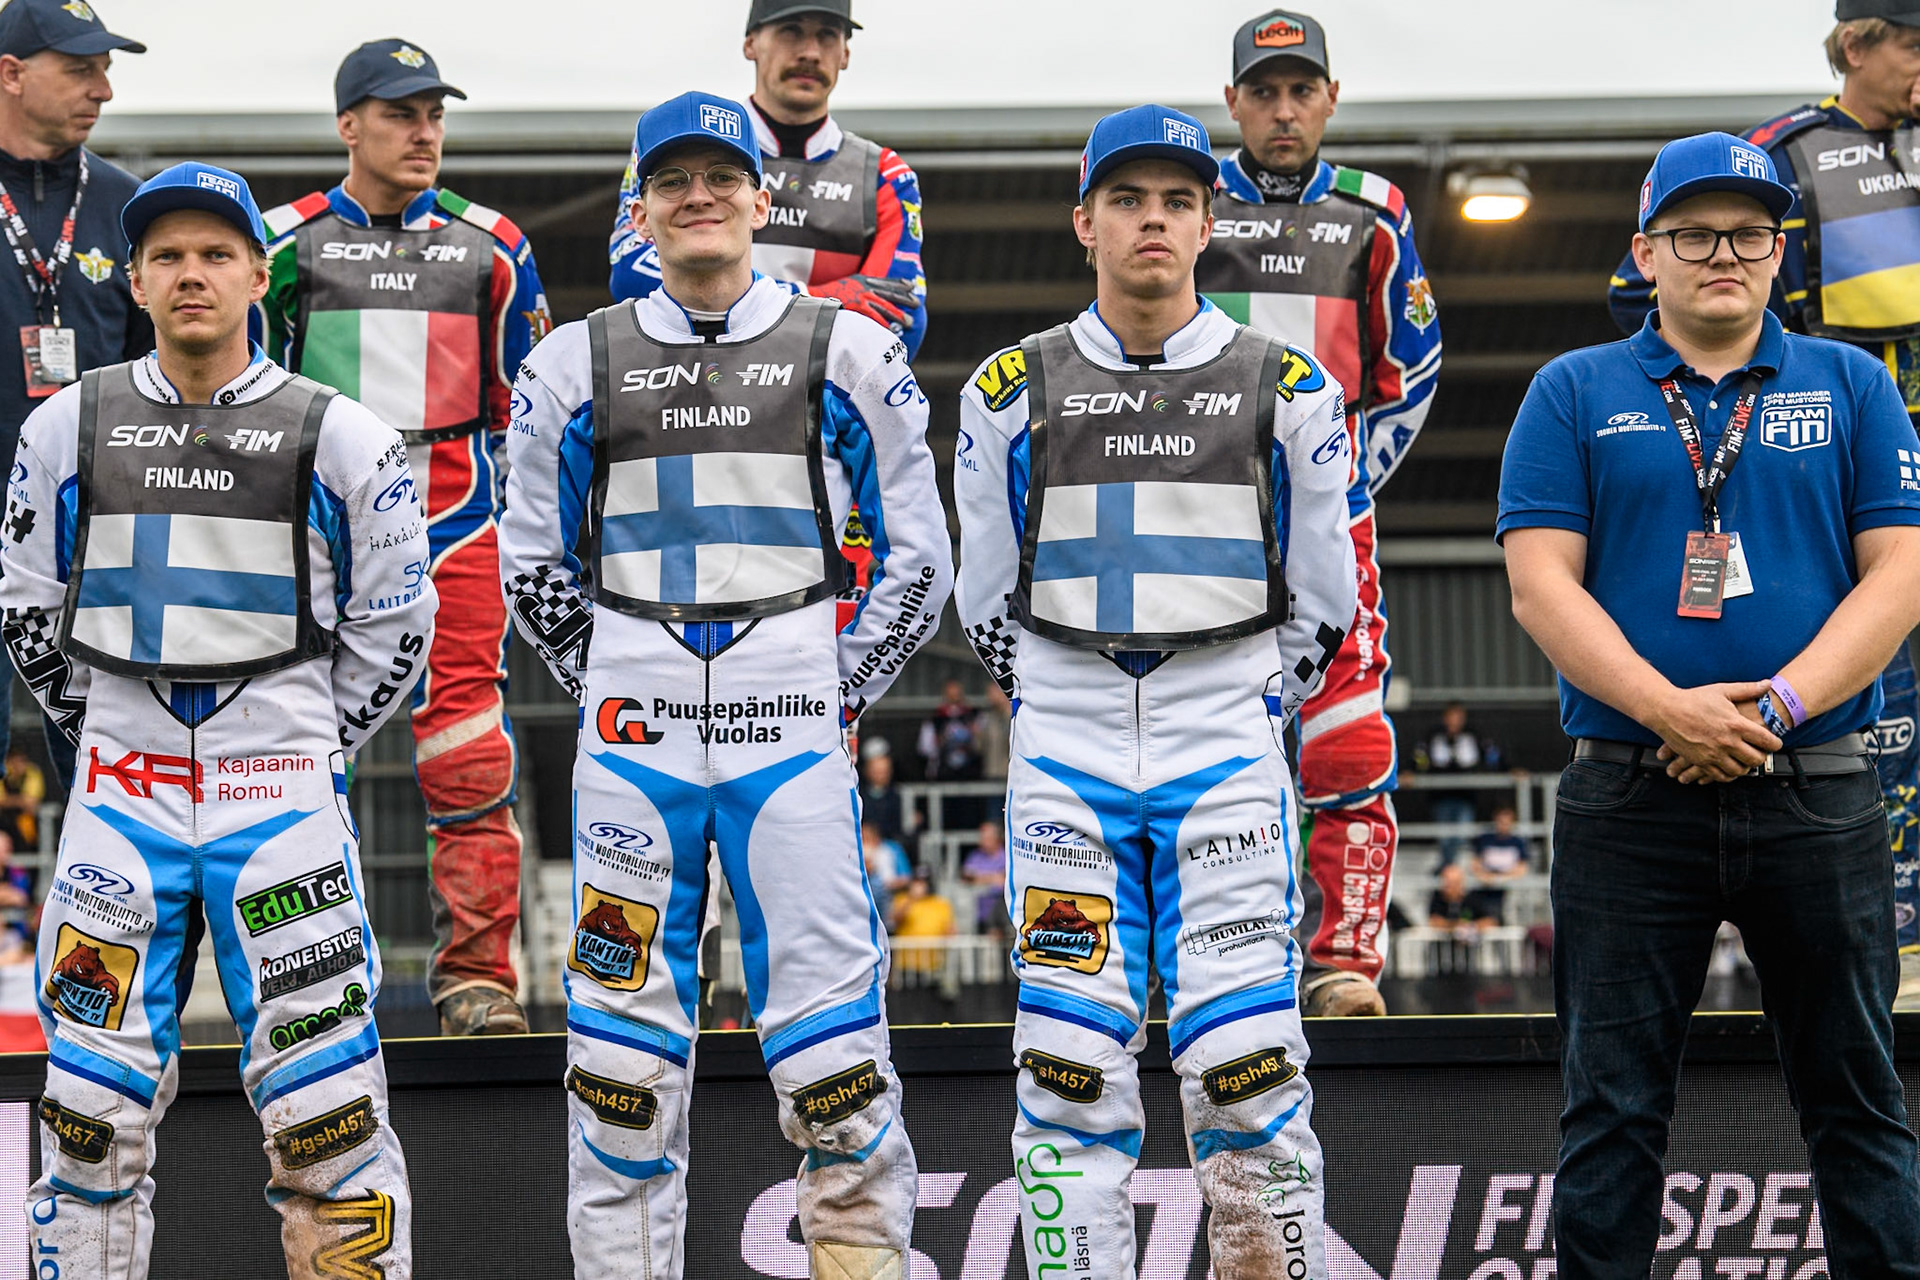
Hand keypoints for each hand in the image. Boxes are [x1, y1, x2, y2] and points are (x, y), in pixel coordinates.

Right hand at [812, 275, 916, 330]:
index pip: (886, 281)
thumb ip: (858, 290)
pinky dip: (884, 324)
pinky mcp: (857, 308)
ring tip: (908, 322)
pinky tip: (892, 330)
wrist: (814, 297)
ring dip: (898, 315)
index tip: (911, 286)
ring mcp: (861, 298)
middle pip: (889, 294)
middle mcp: (864, 288)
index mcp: (862, 280)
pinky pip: (875, 317)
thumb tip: (866, 299)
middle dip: (904, 299)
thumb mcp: (846, 286)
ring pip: (885, 307)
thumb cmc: (828, 295)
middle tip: (917, 304)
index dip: (900, 283)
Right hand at [1646, 680, 1780, 782]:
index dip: (1775, 743)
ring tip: (1744, 760)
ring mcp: (1714, 754)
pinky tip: (1729, 767)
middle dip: (1762, 757)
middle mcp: (1727, 742)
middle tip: (1760, 752)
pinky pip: (1721, 776)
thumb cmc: (1692, 699)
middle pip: (1756, 759)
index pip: (1767, 740)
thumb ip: (1747, 689)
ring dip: (1746, 767)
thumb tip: (1767, 684)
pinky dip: (1729, 775)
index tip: (1774, 743)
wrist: (1665, 710)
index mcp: (1736, 724)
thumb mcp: (1722, 691)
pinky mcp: (1701, 762)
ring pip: (1740, 770)